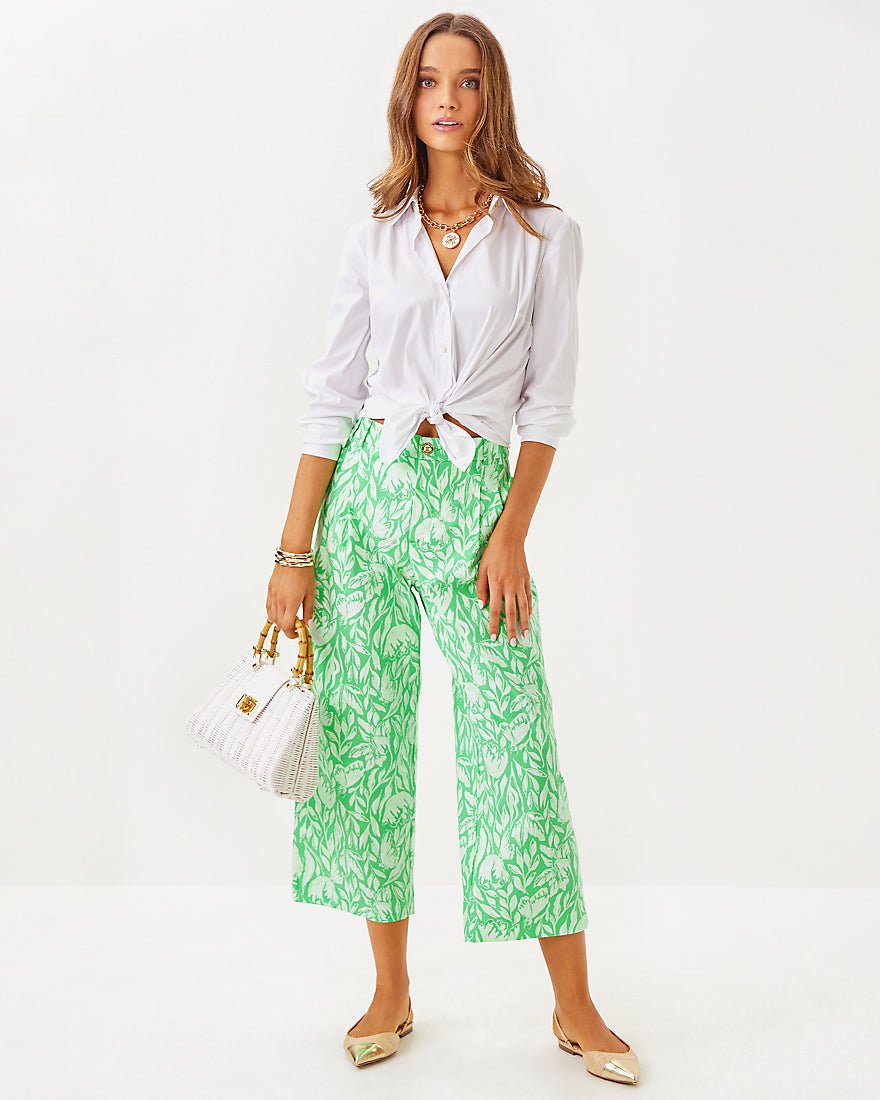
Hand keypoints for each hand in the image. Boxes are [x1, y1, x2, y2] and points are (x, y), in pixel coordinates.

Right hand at [266, 562, 314, 638]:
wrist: (292, 555)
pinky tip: (281, 611)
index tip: (298, 634)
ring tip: (289, 617)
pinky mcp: (270, 590)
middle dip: (287, 628)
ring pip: (271, 616)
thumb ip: (309, 609)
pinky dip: (273, 613)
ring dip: (279, 621)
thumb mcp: (311, 592)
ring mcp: (273, 595)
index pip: (286, 626)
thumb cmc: (304, 571)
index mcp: (291, 602)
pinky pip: (268, 607)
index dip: (291, 634)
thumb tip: (308, 622)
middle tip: (296, 625)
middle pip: (278, 623)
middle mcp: (279, 600)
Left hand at [475, 522, 532, 643]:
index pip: (494, 610)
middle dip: (511, 630)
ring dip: (523, 623)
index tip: (494, 637)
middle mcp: (509, 587)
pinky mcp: (526, 580)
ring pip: (522, 608)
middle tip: (512, 643)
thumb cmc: (492, 553)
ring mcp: (519, 584)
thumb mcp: (481, 569)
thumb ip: (481, 588)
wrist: (510, 539)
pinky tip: (528, 617)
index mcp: (496, 585)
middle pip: (511, 613)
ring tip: (524, 635)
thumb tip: (480, 605)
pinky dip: (529, 608)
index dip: (494, 625)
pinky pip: (528, 597)